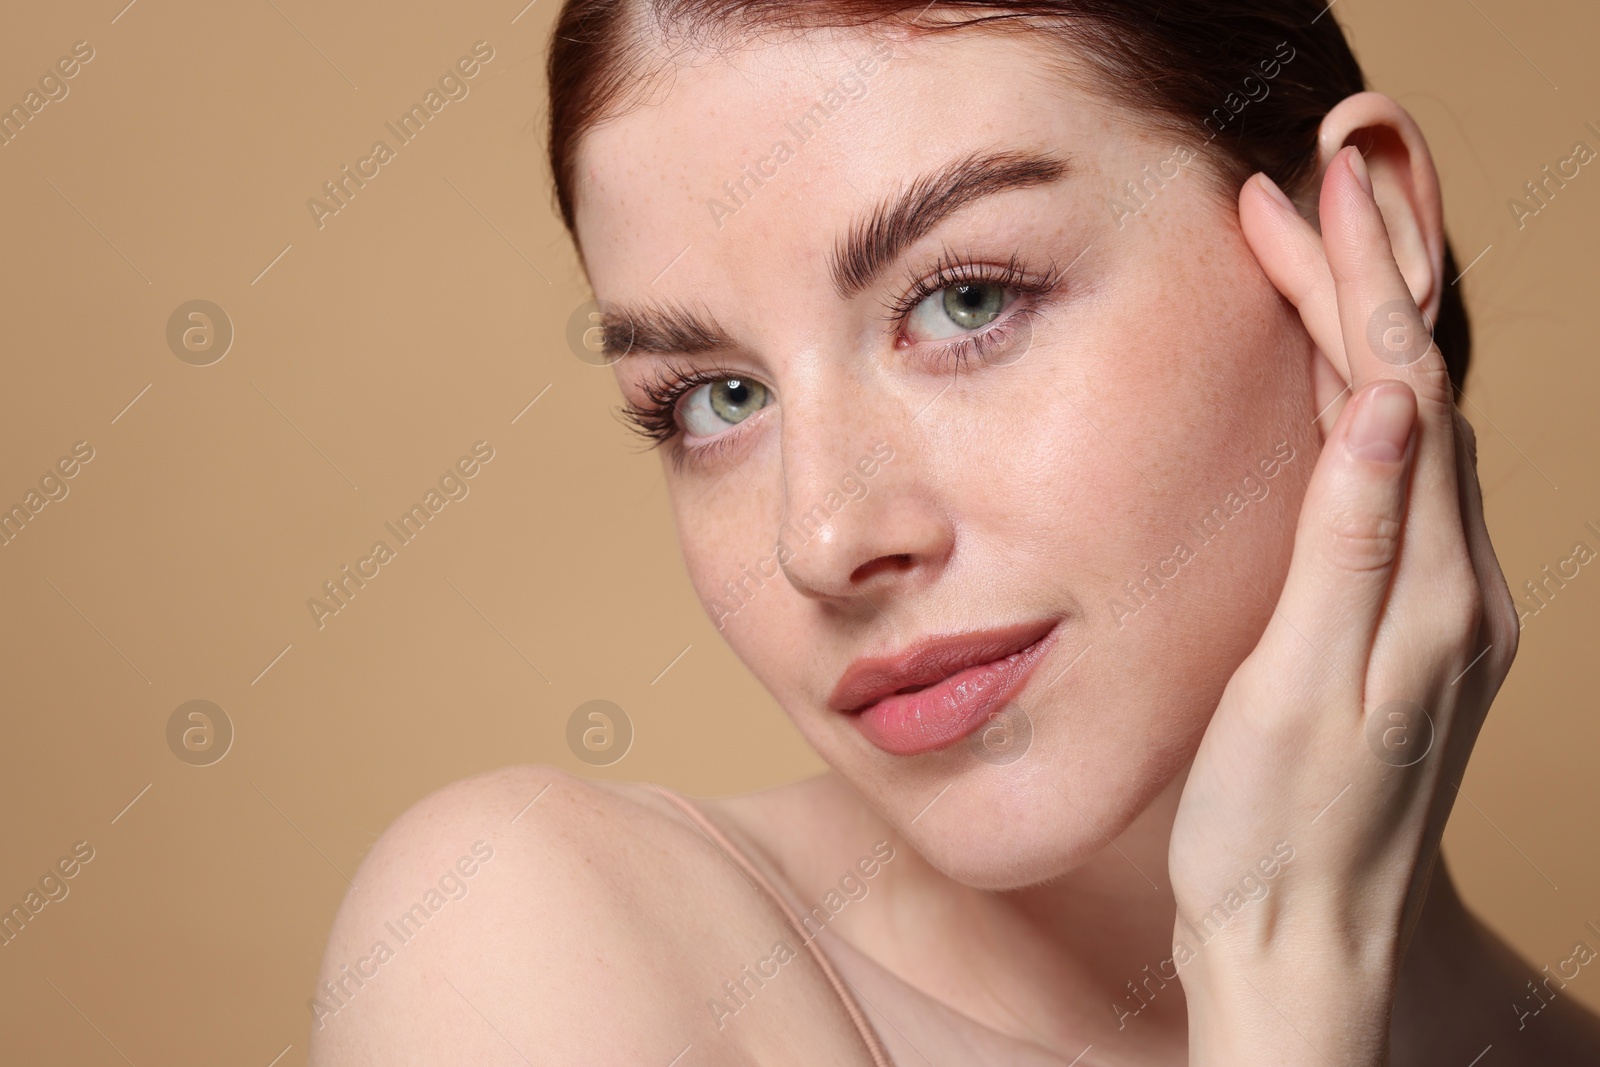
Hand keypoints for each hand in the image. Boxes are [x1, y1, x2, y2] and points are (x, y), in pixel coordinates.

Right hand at [1167, 145, 1519, 1065]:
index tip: (1302, 201)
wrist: (1306, 942)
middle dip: (1368, 280)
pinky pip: (1397, 483)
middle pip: (1421, 394)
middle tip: (1313, 187)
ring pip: (1414, 430)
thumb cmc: (1279, 832)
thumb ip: (1353, 544)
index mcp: (1437, 593)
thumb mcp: (1301, 688)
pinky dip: (1365, 403)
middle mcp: (1459, 588)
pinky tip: (1338, 381)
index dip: (1357, 288)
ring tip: (1316, 249)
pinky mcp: (1404, 625)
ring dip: (1368, 329)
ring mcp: (1439, 607)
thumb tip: (1390, 405)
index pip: (1403, 395)